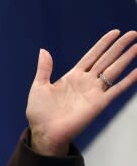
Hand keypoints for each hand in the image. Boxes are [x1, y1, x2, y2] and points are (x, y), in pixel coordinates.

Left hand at [25, 29, 136, 155]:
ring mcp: (93, 92)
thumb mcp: (39, 87)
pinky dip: (128, 80)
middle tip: (133, 34)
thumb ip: (44, 69)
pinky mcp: (98, 104)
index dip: (103, 44)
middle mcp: (86, 82)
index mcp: (72, 77)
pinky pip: (116, 89)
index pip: (92, 56)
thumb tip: (43, 50)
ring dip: (126, 58)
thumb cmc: (39, 113)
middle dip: (120, 46)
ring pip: (114, 70)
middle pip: (106, 60)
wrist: (44, 133)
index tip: (115, 32)